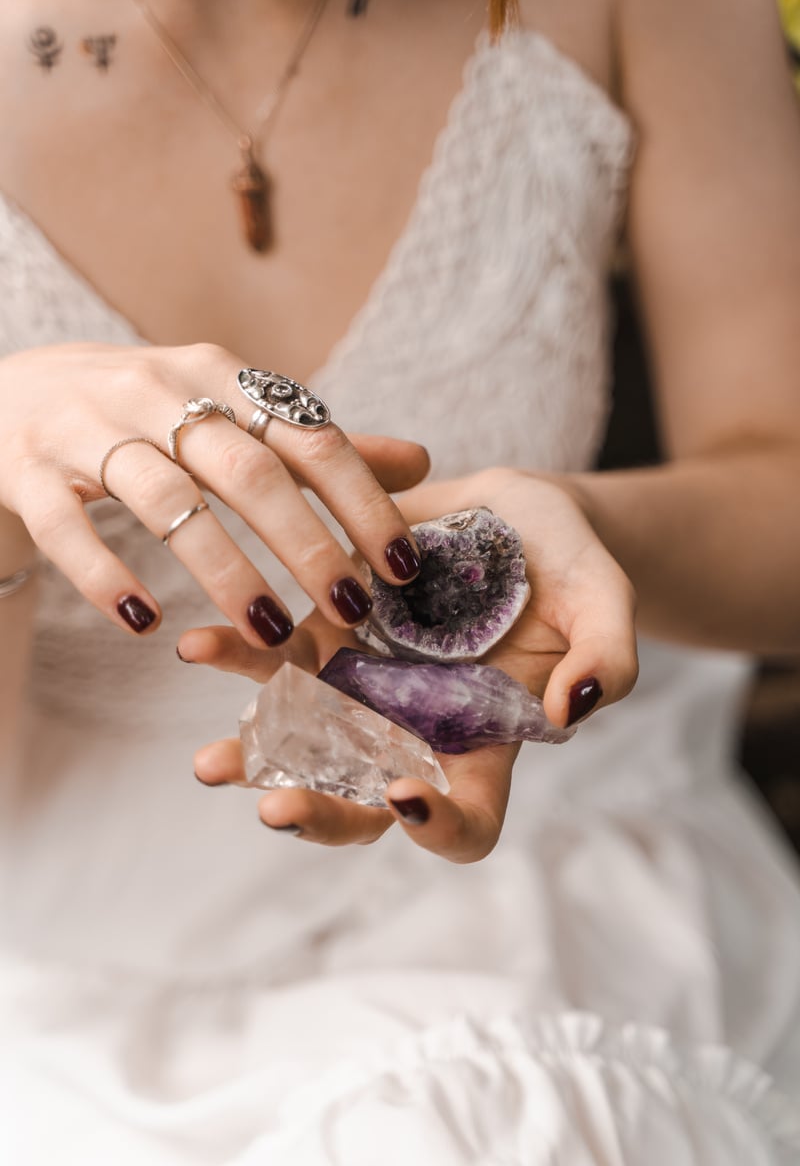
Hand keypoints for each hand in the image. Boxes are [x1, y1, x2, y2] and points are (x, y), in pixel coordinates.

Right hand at [0, 342, 427, 642]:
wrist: (13, 391)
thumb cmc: (146, 413)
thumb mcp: (230, 413)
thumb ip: (315, 444)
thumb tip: (418, 463)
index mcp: (222, 379)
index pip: (310, 437)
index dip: (362, 500)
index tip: (402, 565)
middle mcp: (159, 392)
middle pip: (245, 469)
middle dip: (306, 544)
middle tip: (349, 611)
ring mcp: (88, 427)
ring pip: (164, 499)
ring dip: (222, 569)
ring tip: (269, 631)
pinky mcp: (28, 469)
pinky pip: (67, 526)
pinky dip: (105, 575)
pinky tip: (143, 623)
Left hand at [190, 466, 637, 862]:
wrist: (516, 512)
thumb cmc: (571, 564)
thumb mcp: (605, 599)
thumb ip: (607, 658)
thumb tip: (569, 712)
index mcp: (486, 741)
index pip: (468, 819)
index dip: (439, 827)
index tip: (407, 796)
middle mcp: (416, 728)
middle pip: (365, 802)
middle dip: (320, 814)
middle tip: (277, 809)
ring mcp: (368, 684)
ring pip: (303, 741)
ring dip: (252, 757)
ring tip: (210, 765)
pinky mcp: (330, 630)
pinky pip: (277, 655)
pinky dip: (236, 655)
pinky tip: (197, 646)